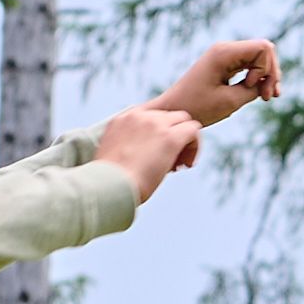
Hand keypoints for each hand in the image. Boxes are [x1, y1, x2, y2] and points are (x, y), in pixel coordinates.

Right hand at [85, 99, 214, 197]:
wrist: (108, 187)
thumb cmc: (108, 183)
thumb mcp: (111, 159)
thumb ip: (125, 149)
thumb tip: (138, 159)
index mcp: (120, 121)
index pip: (148, 116)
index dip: (156, 133)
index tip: (153, 154)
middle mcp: (137, 116)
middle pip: (166, 116)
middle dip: (171, 135)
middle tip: (171, 162)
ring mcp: (154, 124)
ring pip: (183, 120)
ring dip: (184, 140)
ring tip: (180, 164)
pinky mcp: (170, 137)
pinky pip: (193, 130)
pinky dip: (195, 146)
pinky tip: (187, 164)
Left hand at [152, 38, 279, 125]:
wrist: (173, 110)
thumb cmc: (197, 107)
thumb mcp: (231, 101)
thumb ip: (254, 88)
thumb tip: (268, 80)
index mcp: (224, 53)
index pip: (263, 48)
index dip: (266, 69)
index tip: (252, 87)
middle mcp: (225, 49)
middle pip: (265, 50)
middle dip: (271, 73)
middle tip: (268, 97)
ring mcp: (225, 55)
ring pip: (260, 57)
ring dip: (267, 77)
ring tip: (267, 97)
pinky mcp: (225, 64)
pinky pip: (250, 64)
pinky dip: (259, 78)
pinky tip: (262, 93)